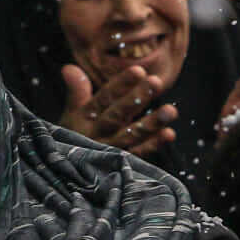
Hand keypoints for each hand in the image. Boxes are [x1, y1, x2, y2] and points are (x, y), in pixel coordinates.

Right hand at [57, 61, 177, 155]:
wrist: (68, 173)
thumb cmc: (74, 137)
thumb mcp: (72, 115)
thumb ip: (76, 91)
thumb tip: (69, 67)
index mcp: (83, 119)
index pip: (103, 99)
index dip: (120, 85)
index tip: (139, 70)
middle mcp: (96, 135)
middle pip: (117, 115)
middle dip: (136, 99)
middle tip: (156, 82)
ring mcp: (109, 151)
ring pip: (131, 135)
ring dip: (151, 123)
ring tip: (171, 110)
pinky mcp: (122, 165)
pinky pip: (139, 154)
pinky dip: (154, 145)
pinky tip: (169, 133)